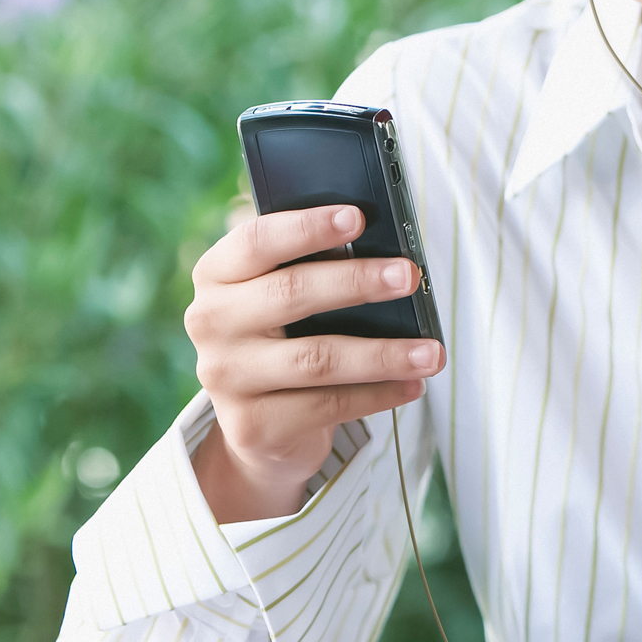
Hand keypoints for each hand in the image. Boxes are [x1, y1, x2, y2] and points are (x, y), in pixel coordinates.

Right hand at [185, 205, 444, 523]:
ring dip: (383, 354)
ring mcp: (225, 376)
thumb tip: (387, 253)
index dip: (307, 227)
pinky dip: (378, 394)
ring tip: (431, 351)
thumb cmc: (287, 339)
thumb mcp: (287, 299)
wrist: (260, 425)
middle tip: (409, 275)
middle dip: (357, 282)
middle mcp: (210, 322)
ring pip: (317, 359)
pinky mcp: (252, 425)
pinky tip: (412, 385)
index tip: (358, 217)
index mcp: (217, 276)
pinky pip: (327, 406)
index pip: (256, 241)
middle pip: (291, 294)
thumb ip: (315, 270)